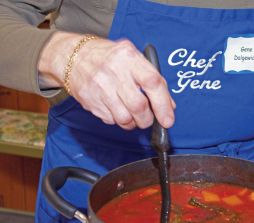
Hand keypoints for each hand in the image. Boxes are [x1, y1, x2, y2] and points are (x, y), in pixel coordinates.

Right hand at [38, 32, 174, 129]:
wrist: (72, 56)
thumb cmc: (109, 57)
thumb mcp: (132, 57)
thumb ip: (153, 79)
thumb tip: (169, 105)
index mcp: (128, 57)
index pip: (152, 83)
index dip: (163, 105)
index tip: (168, 120)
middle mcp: (114, 71)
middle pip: (138, 106)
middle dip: (147, 119)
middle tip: (148, 119)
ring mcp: (100, 87)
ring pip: (124, 118)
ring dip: (133, 123)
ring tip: (133, 115)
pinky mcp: (90, 101)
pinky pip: (111, 120)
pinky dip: (118, 120)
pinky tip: (117, 109)